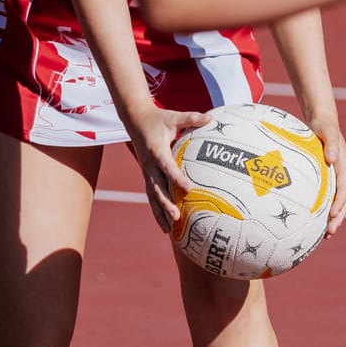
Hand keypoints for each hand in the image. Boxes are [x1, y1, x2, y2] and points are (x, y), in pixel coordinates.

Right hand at [128, 104, 211, 232]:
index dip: (177, 178)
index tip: (188, 189)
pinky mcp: (147, 176)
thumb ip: (192, 118)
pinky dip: (157, 210)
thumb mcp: (174, 116)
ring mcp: (146, 172)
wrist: (135, 120)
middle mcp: (149, 164)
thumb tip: (210, 118)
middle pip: (156, 187)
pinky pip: (152, 195)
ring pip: (152, 196)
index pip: (167, 166)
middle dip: (165, 204)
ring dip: (159, 213)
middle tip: (176, 217)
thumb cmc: (158, 118)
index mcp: (156, 150)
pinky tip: (165, 226)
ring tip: (168, 230)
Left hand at [308, 111, 345, 235]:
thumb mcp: (326, 131)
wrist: (323, 121)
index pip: (344, 188)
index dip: (339, 203)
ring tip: (326, 234)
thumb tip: (332, 158)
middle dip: (338, 217)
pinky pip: (329, 196)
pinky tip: (313, 220)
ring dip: (334, 218)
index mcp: (345, 166)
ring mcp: (337, 177)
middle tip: (329, 232)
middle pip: (344, 200)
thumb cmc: (323, 125)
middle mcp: (343, 174)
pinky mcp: (329, 178)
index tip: (332, 215)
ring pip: (338, 202)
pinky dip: (325, 209)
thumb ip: (330, 144)